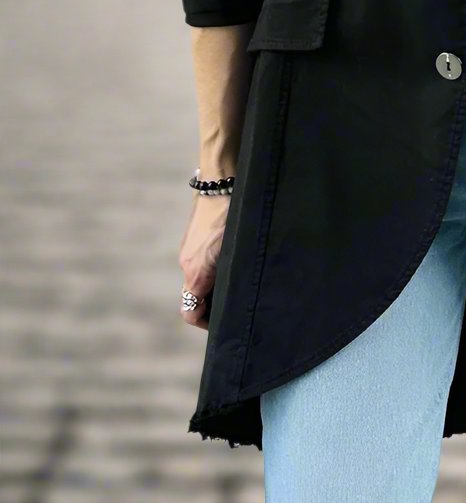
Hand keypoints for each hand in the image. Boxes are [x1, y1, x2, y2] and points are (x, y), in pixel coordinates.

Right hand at [177, 189, 230, 328]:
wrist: (221, 180)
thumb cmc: (233, 215)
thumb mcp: (236, 250)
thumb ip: (231, 276)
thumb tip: (239, 294)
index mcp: (195, 272)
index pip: (190, 312)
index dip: (206, 322)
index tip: (225, 319)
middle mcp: (187, 263)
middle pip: (195, 297)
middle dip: (214, 303)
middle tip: (238, 299)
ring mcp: (189, 249)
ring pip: (200, 278)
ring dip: (215, 283)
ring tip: (240, 276)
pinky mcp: (193, 237)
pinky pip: (201, 261)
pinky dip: (213, 266)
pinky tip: (234, 256)